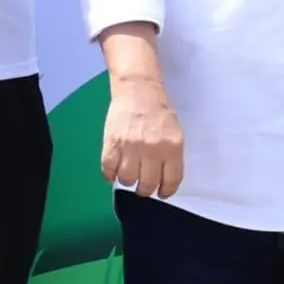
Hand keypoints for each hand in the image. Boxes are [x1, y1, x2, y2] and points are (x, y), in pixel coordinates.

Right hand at [101, 80, 184, 199]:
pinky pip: (108, 169)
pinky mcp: (111, 143)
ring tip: (128, 174)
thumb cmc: (159, 111)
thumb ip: (171, 156)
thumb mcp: (175, 133)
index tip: (161, 193)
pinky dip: (110, 175)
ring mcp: (130, 147)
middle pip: (147, 184)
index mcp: (172, 147)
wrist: (139, 90)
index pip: (170, 180)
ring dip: (127, 181)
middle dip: (145, 190)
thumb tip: (163, 178)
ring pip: (127, 179)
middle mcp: (152, 150)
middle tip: (143, 187)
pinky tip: (114, 171)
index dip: (165, 191)